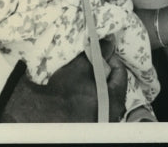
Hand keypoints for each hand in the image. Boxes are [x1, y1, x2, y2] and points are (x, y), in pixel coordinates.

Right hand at [0, 40, 127, 122]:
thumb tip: (109, 42)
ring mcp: (102, 120)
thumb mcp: (82, 66)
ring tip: (83, 75)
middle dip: (103, 71)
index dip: (110, 58)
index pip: (120, 73)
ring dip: (96, 83)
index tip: (98, 52)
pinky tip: (79, 90)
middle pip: (113, 84)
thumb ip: (99, 53)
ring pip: (105, 94)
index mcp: (115, 100)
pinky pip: (97, 104)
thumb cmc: (66, 90)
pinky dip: (91, 94)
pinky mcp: (92, 124)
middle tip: (90, 62)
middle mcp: (113, 113)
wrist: (46, 112)